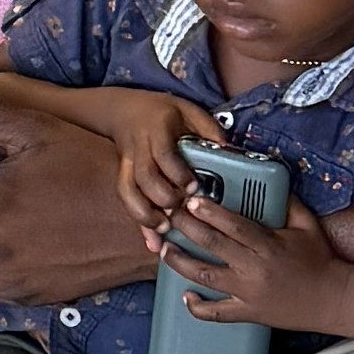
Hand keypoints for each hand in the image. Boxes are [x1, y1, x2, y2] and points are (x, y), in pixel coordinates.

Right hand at [41, 79, 223, 236]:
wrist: (122, 110)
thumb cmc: (160, 112)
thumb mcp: (187, 110)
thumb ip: (208, 128)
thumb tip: (231, 150)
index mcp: (156, 131)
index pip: (164, 155)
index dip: (178, 173)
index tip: (194, 187)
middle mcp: (138, 149)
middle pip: (144, 177)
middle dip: (163, 198)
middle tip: (182, 209)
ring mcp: (127, 164)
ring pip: (128, 191)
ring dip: (145, 214)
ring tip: (165, 229)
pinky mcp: (123, 177)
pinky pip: (125, 201)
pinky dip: (139, 223)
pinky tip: (152, 242)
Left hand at [165, 182, 349, 335]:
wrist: (335, 300)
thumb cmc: (321, 260)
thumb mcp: (307, 226)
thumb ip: (287, 202)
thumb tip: (270, 180)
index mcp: (268, 245)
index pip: (233, 225)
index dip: (209, 212)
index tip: (191, 201)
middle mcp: (255, 269)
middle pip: (212, 245)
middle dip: (185, 229)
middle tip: (168, 215)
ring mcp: (249, 293)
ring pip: (206, 276)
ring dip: (180, 262)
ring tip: (163, 249)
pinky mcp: (249, 312)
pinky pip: (218, 313)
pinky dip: (198, 307)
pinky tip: (185, 295)